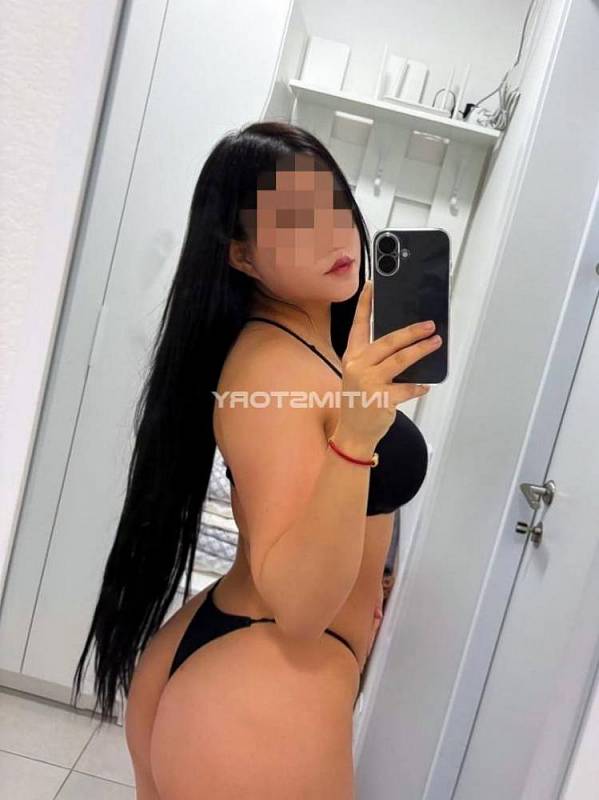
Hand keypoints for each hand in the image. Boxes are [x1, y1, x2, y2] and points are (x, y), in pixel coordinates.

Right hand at [336, 279, 441, 447]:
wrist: (353, 433)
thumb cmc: (360, 402)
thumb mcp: (360, 375)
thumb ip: (376, 358)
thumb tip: (406, 343)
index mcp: (352, 356)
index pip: (358, 325)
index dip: (364, 304)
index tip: (372, 285)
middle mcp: (357, 366)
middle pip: (388, 341)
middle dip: (411, 331)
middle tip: (429, 324)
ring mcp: (368, 382)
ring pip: (400, 360)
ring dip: (421, 350)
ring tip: (435, 342)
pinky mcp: (380, 398)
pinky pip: (406, 387)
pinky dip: (418, 386)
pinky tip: (424, 385)